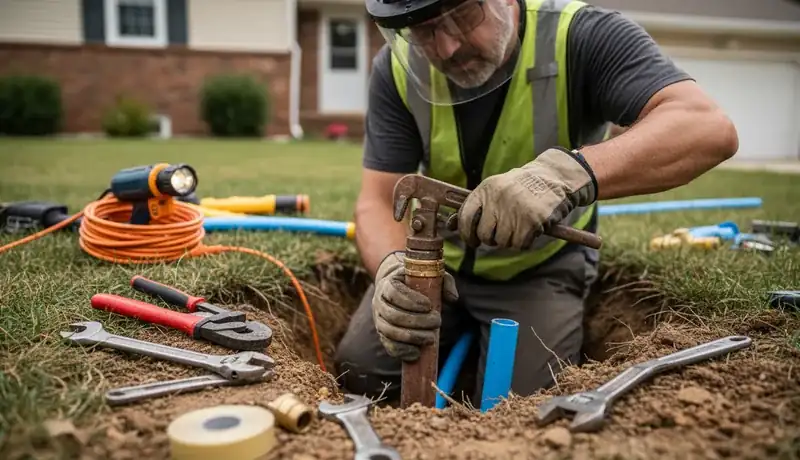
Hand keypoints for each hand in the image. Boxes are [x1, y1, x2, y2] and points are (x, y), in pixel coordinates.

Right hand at [372, 251, 457, 360]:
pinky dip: (402, 351)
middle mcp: (379, 302)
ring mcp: (378, 319)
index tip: (429, 305)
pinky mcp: (382, 334)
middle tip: (437, 321)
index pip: (394, 292)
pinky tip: (417, 353)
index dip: (410, 300)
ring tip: (431, 338)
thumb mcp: (431, 274)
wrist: (396, 285)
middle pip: (393, 315)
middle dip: (417, 321)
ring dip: (411, 337)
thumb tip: (453, 298)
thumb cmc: (417, 280)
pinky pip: (388, 346)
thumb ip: (445, 281)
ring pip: (389, 332)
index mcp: (388, 284)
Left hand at [458, 147, 597, 249]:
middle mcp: (497, 199)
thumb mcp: (496, 189)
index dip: (466, 233)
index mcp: (486, 189)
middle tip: (502, 232)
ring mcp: (514, 210)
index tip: (472, 240)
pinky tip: (530, 230)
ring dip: (510, 240)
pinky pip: (519, 244)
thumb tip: (449, 225)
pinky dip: (524, 242)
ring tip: (519, 226)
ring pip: (501, 241)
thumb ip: (475, 207)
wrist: (554, 178)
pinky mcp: (531, 221)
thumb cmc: (522, 187)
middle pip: (483, 234)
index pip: (465, 217)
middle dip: (491, 238)